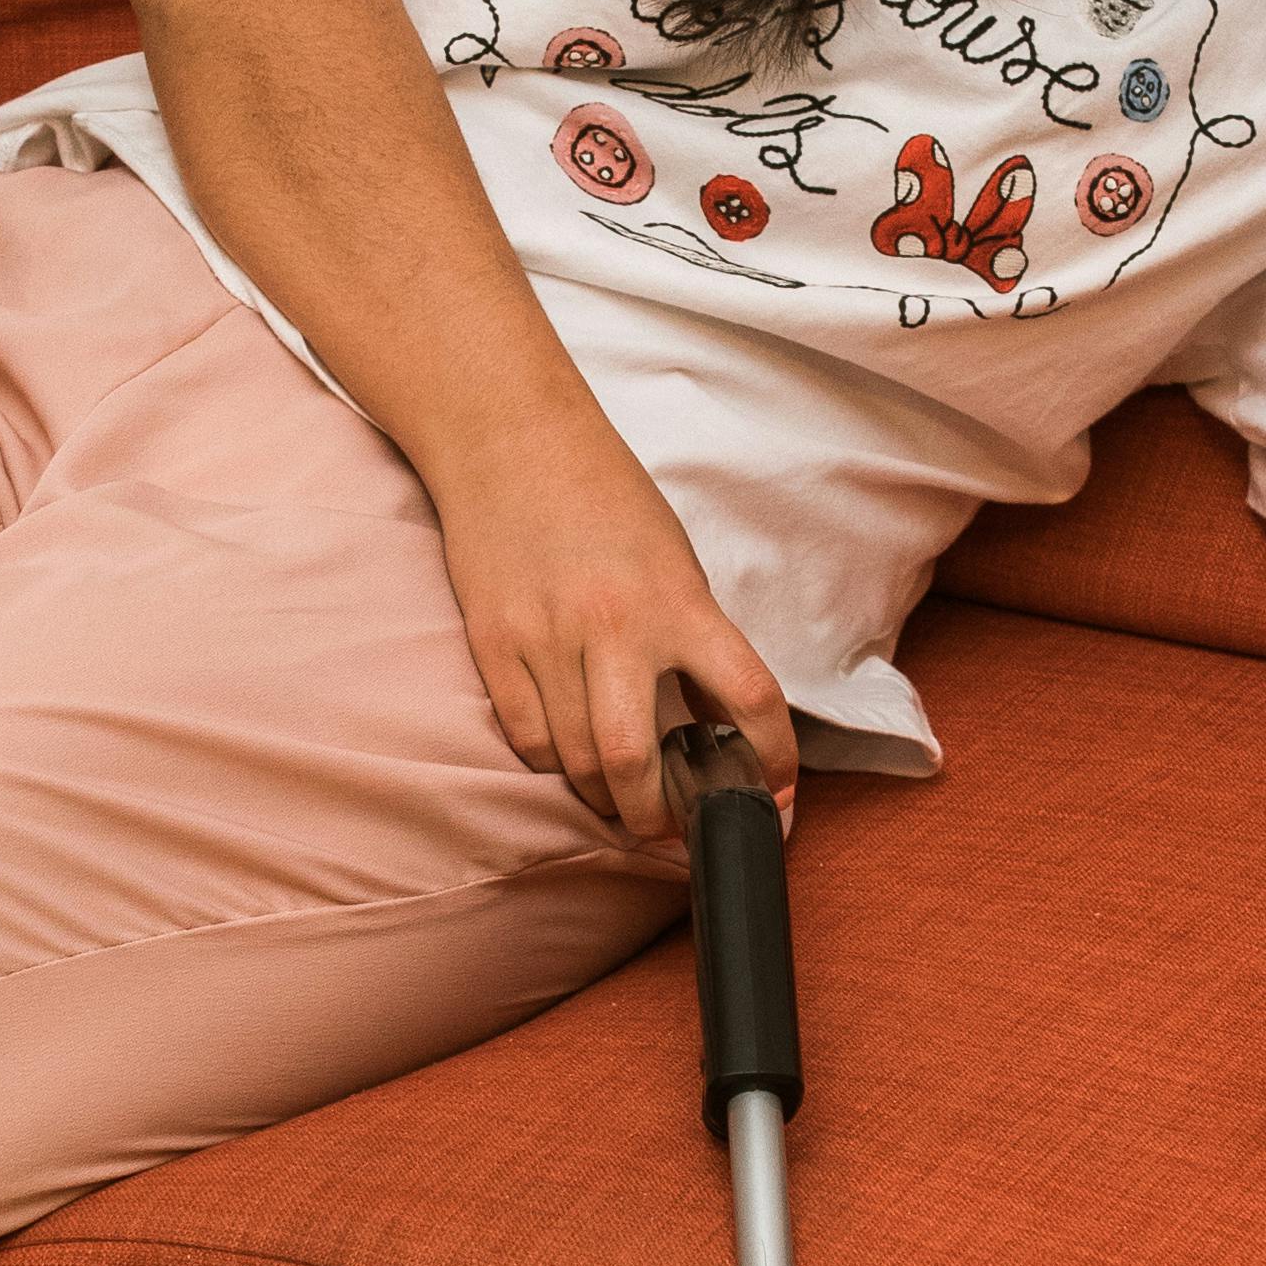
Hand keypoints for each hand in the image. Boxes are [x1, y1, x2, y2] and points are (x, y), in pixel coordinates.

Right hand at [430, 395, 799, 850]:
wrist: (510, 439)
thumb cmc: (605, 497)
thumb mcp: (674, 561)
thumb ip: (693, 640)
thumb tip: (711, 723)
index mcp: (678, 602)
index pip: (749, 697)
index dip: (772, 759)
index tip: (772, 794)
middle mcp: (614, 627)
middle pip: (635, 761)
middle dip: (657, 816)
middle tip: (669, 827)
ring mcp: (546, 639)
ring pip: (575, 762)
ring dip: (603, 797)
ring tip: (620, 799)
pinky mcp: (492, 644)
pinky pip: (526, 737)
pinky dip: (552, 762)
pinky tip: (568, 757)